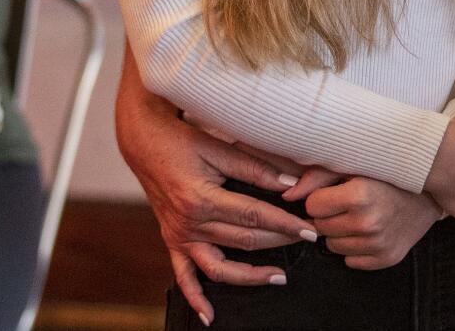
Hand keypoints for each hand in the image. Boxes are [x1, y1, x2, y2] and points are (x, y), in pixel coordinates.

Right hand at [114, 71, 314, 324]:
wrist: (143, 144)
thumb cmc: (183, 141)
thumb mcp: (219, 147)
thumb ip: (255, 167)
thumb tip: (291, 182)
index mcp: (202, 199)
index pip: (255, 216)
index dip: (286, 223)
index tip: (311, 229)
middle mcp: (189, 224)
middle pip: (244, 241)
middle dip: (280, 242)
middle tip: (310, 240)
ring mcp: (180, 236)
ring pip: (219, 267)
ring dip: (249, 276)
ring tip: (279, 277)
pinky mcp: (172, 241)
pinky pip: (184, 277)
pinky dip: (196, 298)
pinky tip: (210, 317)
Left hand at [305, 176, 440, 270]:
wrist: (431, 194)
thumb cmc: (389, 175)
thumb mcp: (356, 165)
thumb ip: (317, 176)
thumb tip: (287, 194)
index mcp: (360, 195)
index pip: (313, 207)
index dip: (323, 198)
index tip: (339, 191)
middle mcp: (369, 223)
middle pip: (321, 228)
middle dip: (331, 216)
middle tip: (352, 204)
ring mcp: (378, 244)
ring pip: (333, 246)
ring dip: (342, 233)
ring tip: (363, 216)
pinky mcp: (386, 259)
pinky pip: (351, 261)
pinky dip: (357, 248)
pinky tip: (372, 231)